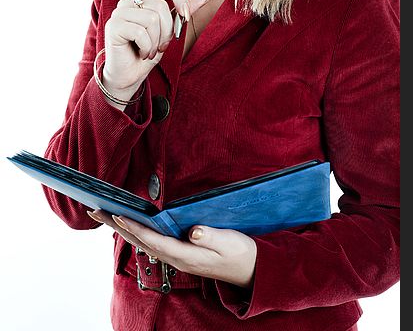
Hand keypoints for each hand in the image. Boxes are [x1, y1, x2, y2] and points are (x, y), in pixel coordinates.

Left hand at [87, 210, 256, 288]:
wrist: (248, 270)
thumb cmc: (239, 254)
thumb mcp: (229, 243)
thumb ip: (211, 236)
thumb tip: (193, 230)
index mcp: (186, 255)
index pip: (153, 239)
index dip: (134, 227)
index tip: (117, 215)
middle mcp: (176, 257)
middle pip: (139, 240)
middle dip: (116, 225)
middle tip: (95, 210)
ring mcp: (176, 256)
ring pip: (142, 240)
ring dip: (122, 227)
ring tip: (105, 214)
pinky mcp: (180, 252)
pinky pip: (152, 240)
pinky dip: (136, 230)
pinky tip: (130, 224)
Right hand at [103, 0, 208, 101]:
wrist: (129, 75)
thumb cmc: (147, 52)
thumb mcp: (169, 32)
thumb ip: (181, 13)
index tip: (186, 16)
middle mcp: (129, 2)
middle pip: (161, 6)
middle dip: (167, 31)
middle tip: (161, 45)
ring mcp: (119, 13)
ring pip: (151, 19)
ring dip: (156, 41)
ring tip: (150, 50)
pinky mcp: (113, 26)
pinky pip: (140, 32)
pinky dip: (147, 47)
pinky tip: (142, 53)